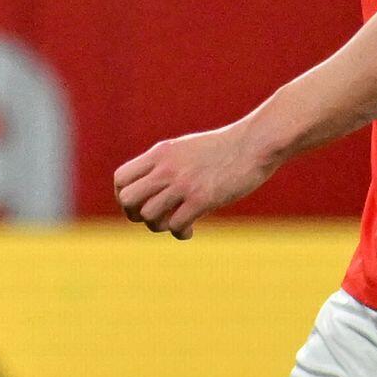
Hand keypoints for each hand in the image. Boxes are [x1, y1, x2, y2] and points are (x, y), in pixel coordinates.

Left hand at [112, 122, 274, 238]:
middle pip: (127, 199)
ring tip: (176, 223)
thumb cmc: (224, 149)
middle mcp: (167, 167)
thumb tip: (151, 187)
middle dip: (135, 215)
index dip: (124, 197)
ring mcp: (184, 183)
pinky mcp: (203, 198)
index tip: (141, 204)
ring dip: (159, 226)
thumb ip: (165, 164)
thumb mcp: (186, 149)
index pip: (121, 179)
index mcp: (161, 153)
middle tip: (154, 216)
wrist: (255, 144)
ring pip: (149, 215)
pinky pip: (175, 225)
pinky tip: (191, 230)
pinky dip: (180, 233)